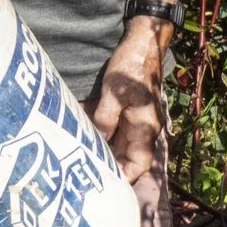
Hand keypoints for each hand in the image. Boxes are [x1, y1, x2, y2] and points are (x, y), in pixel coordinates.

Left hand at [89, 23, 167, 188]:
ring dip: (104, 149)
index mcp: (145, 128)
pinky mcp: (129, 109)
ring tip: (81, 157)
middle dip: (109, 165)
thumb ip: (105, 119)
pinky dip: (102, 133)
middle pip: (127, 157)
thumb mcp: (114, 92)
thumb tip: (96, 141)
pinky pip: (116, 128)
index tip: (103, 185)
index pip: (138, 165)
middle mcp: (144, 128)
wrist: (143, 42)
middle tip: (83, 172)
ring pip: (120, 144)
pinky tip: (85, 133)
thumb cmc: (131, 67)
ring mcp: (137, 119)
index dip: (124, 178)